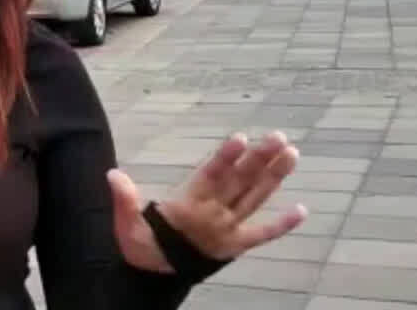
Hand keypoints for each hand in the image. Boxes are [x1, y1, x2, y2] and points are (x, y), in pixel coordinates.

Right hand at [108, 131, 306, 273]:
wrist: (154, 280)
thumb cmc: (141, 246)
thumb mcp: (126, 225)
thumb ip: (123, 199)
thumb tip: (113, 174)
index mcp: (188, 208)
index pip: (210, 177)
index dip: (225, 158)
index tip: (240, 139)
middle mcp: (213, 216)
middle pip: (240, 183)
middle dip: (259, 159)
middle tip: (278, 137)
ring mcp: (228, 232)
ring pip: (255, 200)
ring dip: (274, 177)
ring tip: (291, 154)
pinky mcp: (236, 246)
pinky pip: (262, 236)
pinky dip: (282, 225)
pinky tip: (302, 211)